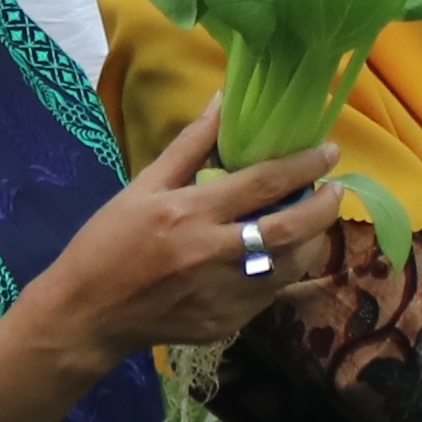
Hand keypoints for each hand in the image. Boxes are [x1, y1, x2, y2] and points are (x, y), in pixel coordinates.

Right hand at [10, 105, 347, 357]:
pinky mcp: (227, 323)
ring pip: (291, 267)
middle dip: (324, 207)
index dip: (304, 165)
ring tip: (312, 222)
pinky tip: (281, 257)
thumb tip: (222, 99)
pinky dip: (283, 272)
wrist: (87, 314)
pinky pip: (270, 295)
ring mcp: (224, 294)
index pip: (264, 182)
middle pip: (291, 228)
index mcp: (192, 213)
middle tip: (335, 189)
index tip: (329, 150)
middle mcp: (214, 254)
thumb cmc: (108, 243)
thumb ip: (190, 145)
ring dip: (311, 242)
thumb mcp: (143, 187)